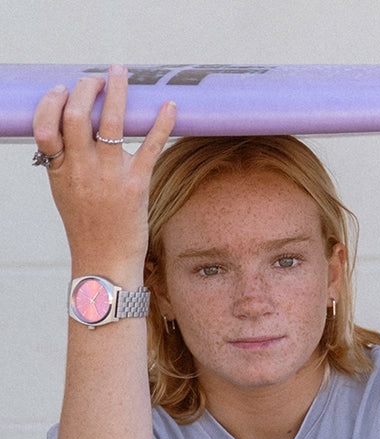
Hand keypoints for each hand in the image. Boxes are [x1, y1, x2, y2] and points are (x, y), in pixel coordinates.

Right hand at [32, 64, 175, 273]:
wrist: (104, 261)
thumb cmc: (88, 227)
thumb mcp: (66, 192)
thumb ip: (67, 163)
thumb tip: (72, 132)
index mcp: (60, 171)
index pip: (47, 126)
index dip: (53, 103)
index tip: (63, 89)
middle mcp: (82, 170)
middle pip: (78, 117)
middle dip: (87, 90)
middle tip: (97, 77)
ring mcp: (110, 177)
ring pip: (112, 124)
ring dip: (118, 93)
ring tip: (121, 73)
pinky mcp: (136, 186)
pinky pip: (150, 148)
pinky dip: (161, 125)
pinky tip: (170, 106)